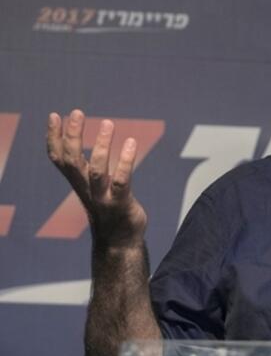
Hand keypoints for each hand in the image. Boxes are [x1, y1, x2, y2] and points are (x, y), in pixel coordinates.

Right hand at [46, 109, 147, 248]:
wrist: (119, 244)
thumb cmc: (110, 210)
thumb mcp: (96, 188)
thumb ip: (92, 170)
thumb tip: (92, 147)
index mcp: (79, 183)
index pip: (59, 159)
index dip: (54, 138)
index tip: (54, 116)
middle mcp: (86, 189)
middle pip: (72, 161)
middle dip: (72, 136)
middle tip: (77, 112)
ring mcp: (103, 198)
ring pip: (96, 171)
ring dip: (101, 146)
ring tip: (108, 123)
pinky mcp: (121, 204)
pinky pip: (122, 182)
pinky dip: (125, 162)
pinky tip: (131, 143)